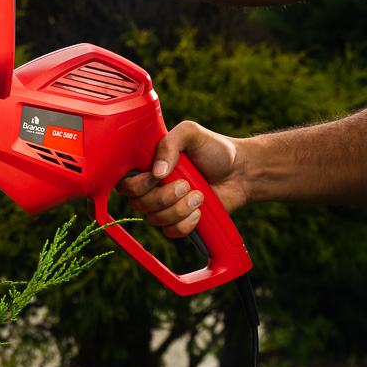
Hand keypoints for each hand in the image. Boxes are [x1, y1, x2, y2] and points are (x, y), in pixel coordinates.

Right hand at [115, 121, 248, 238]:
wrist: (242, 172)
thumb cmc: (215, 150)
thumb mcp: (191, 133)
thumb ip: (169, 143)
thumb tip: (157, 172)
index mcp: (148, 165)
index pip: (124, 182)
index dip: (136, 185)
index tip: (156, 178)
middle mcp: (152, 187)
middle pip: (137, 203)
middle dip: (163, 197)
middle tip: (186, 185)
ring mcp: (165, 205)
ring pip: (155, 219)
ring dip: (179, 209)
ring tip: (200, 195)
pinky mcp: (179, 221)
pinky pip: (170, 232)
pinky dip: (185, 224)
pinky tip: (199, 212)